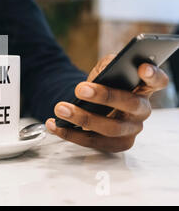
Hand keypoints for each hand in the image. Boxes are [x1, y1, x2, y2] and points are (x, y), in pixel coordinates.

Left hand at [45, 54, 169, 151]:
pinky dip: (70, 134)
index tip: (142, 68)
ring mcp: (131, 130)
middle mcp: (142, 110)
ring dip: (82, 118)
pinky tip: (53, 125)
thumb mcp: (106, 68)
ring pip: (110, 128)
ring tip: (60, 108)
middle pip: (130, 105)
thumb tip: (106, 70)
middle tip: (80, 88)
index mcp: (144, 88)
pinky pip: (93, 142)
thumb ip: (108, 65)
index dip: (153, 75)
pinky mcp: (116, 144)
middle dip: (105, 96)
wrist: (93, 103)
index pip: (158, 81)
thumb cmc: (105, 83)